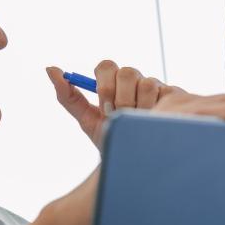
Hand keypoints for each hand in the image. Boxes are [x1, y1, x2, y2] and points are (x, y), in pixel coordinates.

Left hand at [46, 61, 175, 145]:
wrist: (134, 157)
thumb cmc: (110, 137)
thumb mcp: (86, 120)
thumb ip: (68, 96)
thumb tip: (50, 68)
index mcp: (113, 83)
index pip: (106, 66)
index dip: (104, 85)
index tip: (104, 108)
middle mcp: (134, 81)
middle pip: (126, 71)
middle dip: (120, 98)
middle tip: (119, 118)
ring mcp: (154, 87)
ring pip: (145, 83)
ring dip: (137, 108)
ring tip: (137, 124)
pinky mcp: (174, 94)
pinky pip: (162, 92)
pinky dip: (154, 110)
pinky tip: (153, 121)